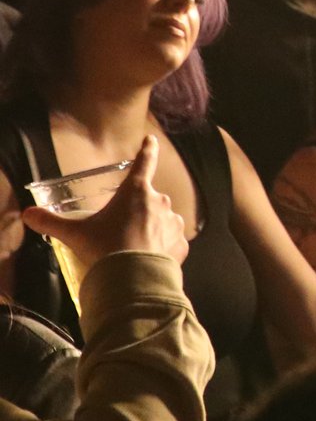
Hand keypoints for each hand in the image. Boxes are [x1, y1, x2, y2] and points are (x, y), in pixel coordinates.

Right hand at [22, 136, 186, 274]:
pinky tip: (146, 257)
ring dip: (150, 227)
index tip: (150, 140)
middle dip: (136, 209)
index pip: (143, 162)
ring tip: (131, 246)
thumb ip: (50, 222)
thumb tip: (27, 214)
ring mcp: (175, 222)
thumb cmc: (105, 248)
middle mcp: (160, 201)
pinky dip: (161, 246)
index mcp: (136, 191)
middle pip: (148, 198)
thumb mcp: (75, 234)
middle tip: (118, 228)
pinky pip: (171, 241)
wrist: (133, 280)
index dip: (147, 150)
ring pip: (162, 219)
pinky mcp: (182, 243)